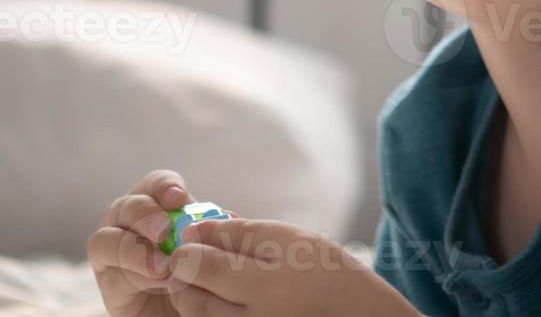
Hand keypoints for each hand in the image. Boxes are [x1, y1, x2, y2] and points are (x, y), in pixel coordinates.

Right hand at [87, 168, 199, 316]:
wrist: (187, 313)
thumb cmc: (199, 273)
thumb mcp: (210, 248)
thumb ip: (213, 231)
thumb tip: (230, 218)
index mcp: (156, 206)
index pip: (154, 184)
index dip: (164, 186)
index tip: (179, 199)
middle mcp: (128, 224)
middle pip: (126, 206)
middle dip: (145, 215)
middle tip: (165, 231)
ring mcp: (113, 253)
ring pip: (105, 239)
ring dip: (135, 250)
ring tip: (163, 265)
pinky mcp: (110, 284)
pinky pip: (111, 274)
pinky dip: (135, 275)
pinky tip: (159, 281)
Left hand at [165, 217, 417, 316]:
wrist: (357, 316)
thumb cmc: (326, 272)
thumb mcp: (290, 240)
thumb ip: (240, 233)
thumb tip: (192, 231)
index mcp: (268, 286)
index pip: (202, 267)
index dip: (186, 251)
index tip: (188, 241)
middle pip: (192, 300)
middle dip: (183, 275)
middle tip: (191, 259)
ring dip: (192, 295)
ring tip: (209, 278)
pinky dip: (209, 312)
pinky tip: (224, 298)